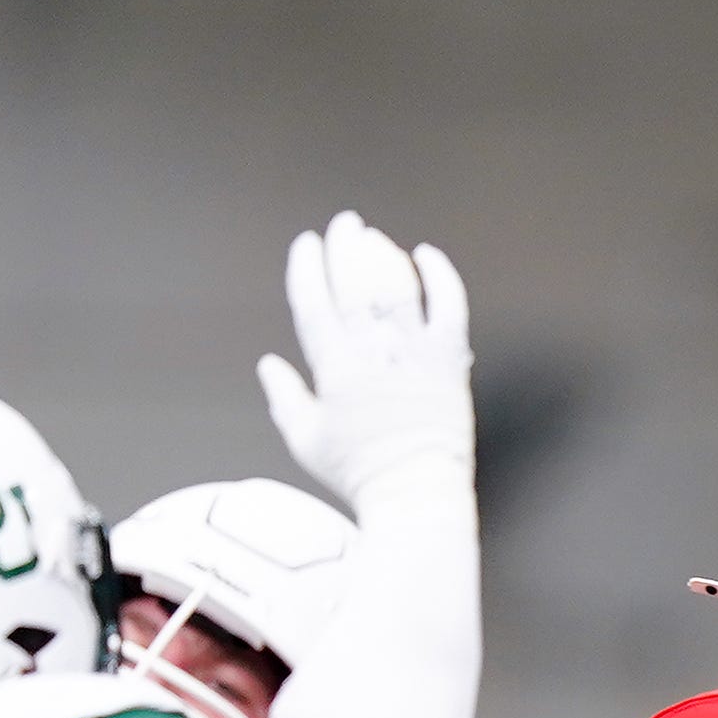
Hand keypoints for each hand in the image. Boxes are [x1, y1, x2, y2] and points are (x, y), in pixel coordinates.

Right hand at [257, 212, 474, 504]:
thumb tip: (268, 362)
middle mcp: (374, 354)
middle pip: (356, 285)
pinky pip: (448, 305)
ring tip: (373, 236)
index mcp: (335, 370)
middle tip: (343, 224)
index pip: (315, 304)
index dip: (307, 268)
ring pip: (398, 287)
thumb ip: (286, 396)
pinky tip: (426, 255)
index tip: (305, 244)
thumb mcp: (306, 441)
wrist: (416, 493)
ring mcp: (414, 355)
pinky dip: (440, 276)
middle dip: (345, 247)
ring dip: (384, 254)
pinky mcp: (449, 361)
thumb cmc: (357, 473)